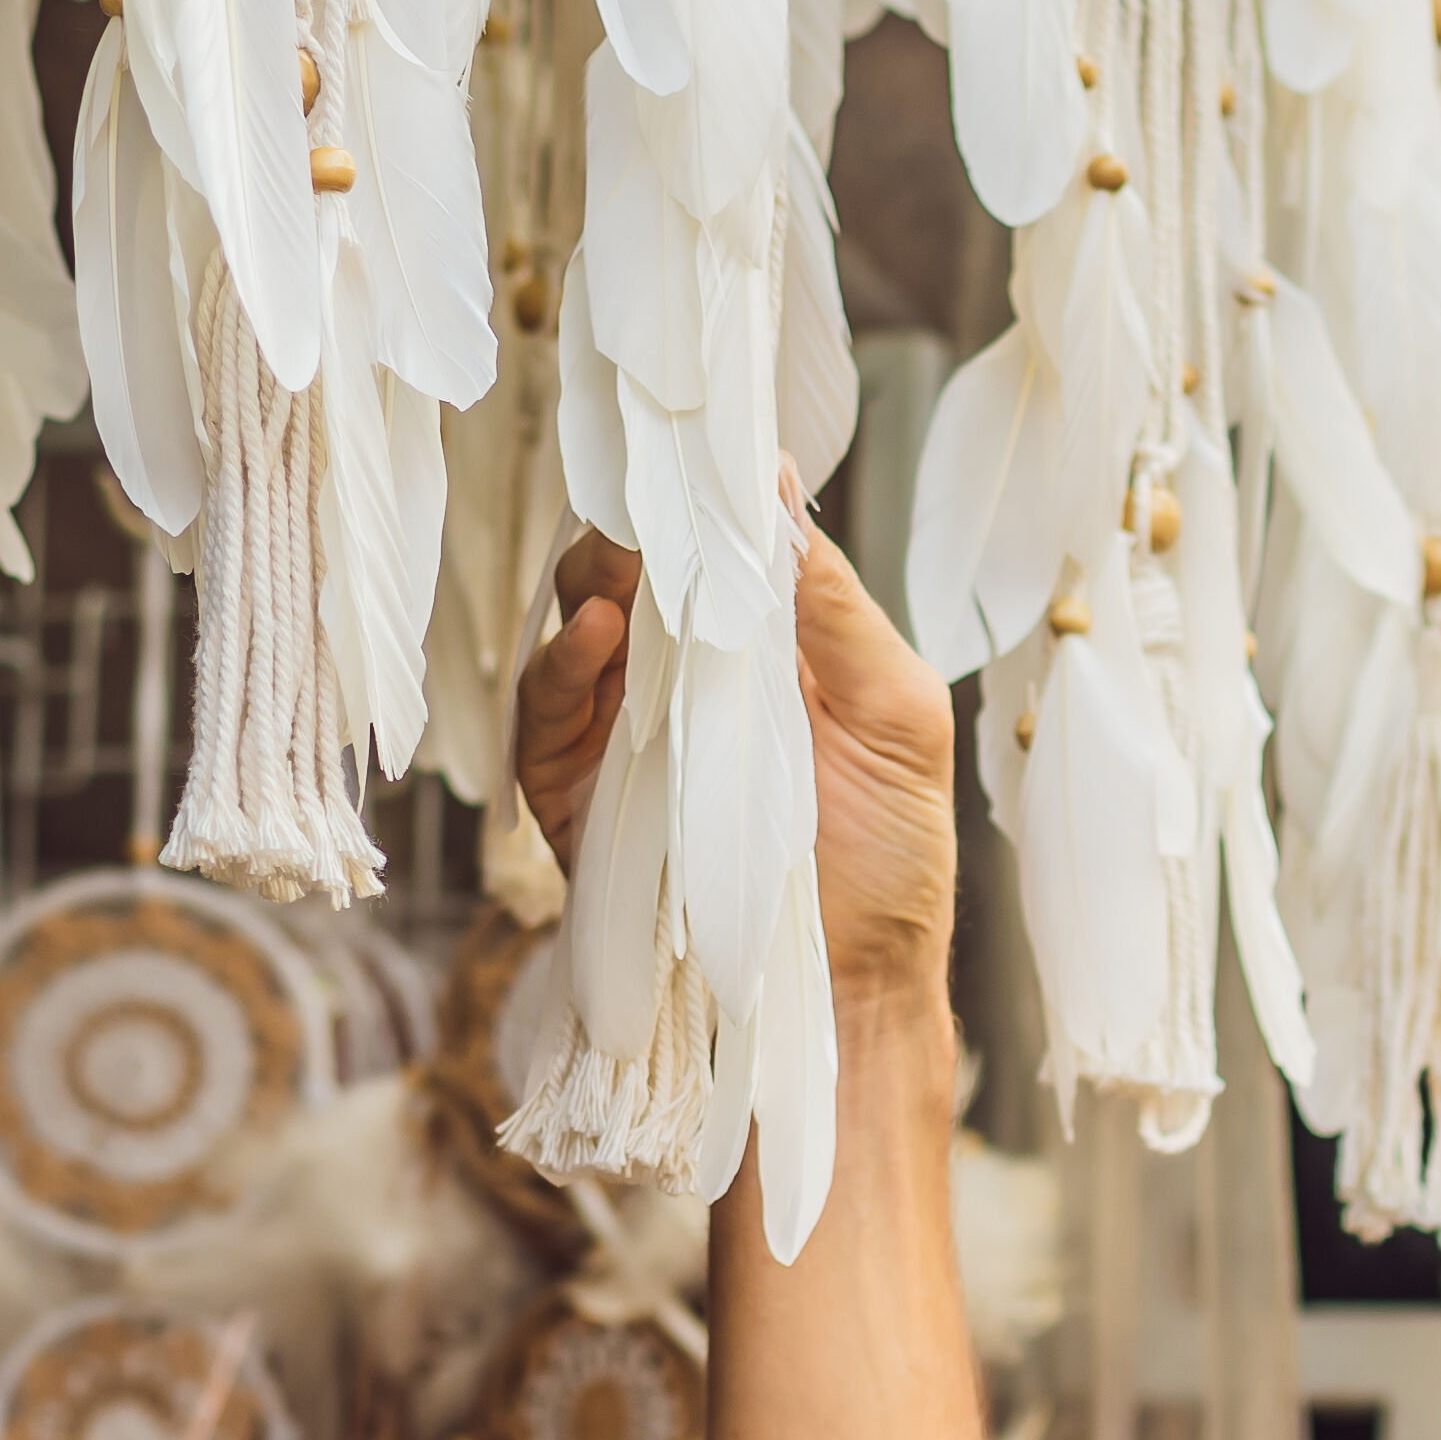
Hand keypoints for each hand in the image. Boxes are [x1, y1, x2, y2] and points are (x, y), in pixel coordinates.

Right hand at [506, 520, 960, 1026]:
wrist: (848, 989)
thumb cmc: (890, 858)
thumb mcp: (896, 711)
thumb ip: (834, 599)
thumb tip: (778, 474)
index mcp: (767, 642)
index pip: (714, 542)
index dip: (698, 493)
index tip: (694, 450)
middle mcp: (690, 674)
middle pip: (632, 568)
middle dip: (637, 530)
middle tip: (650, 510)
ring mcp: (627, 730)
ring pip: (577, 623)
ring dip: (595, 584)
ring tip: (622, 572)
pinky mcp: (578, 792)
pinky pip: (544, 712)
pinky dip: (561, 665)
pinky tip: (595, 637)